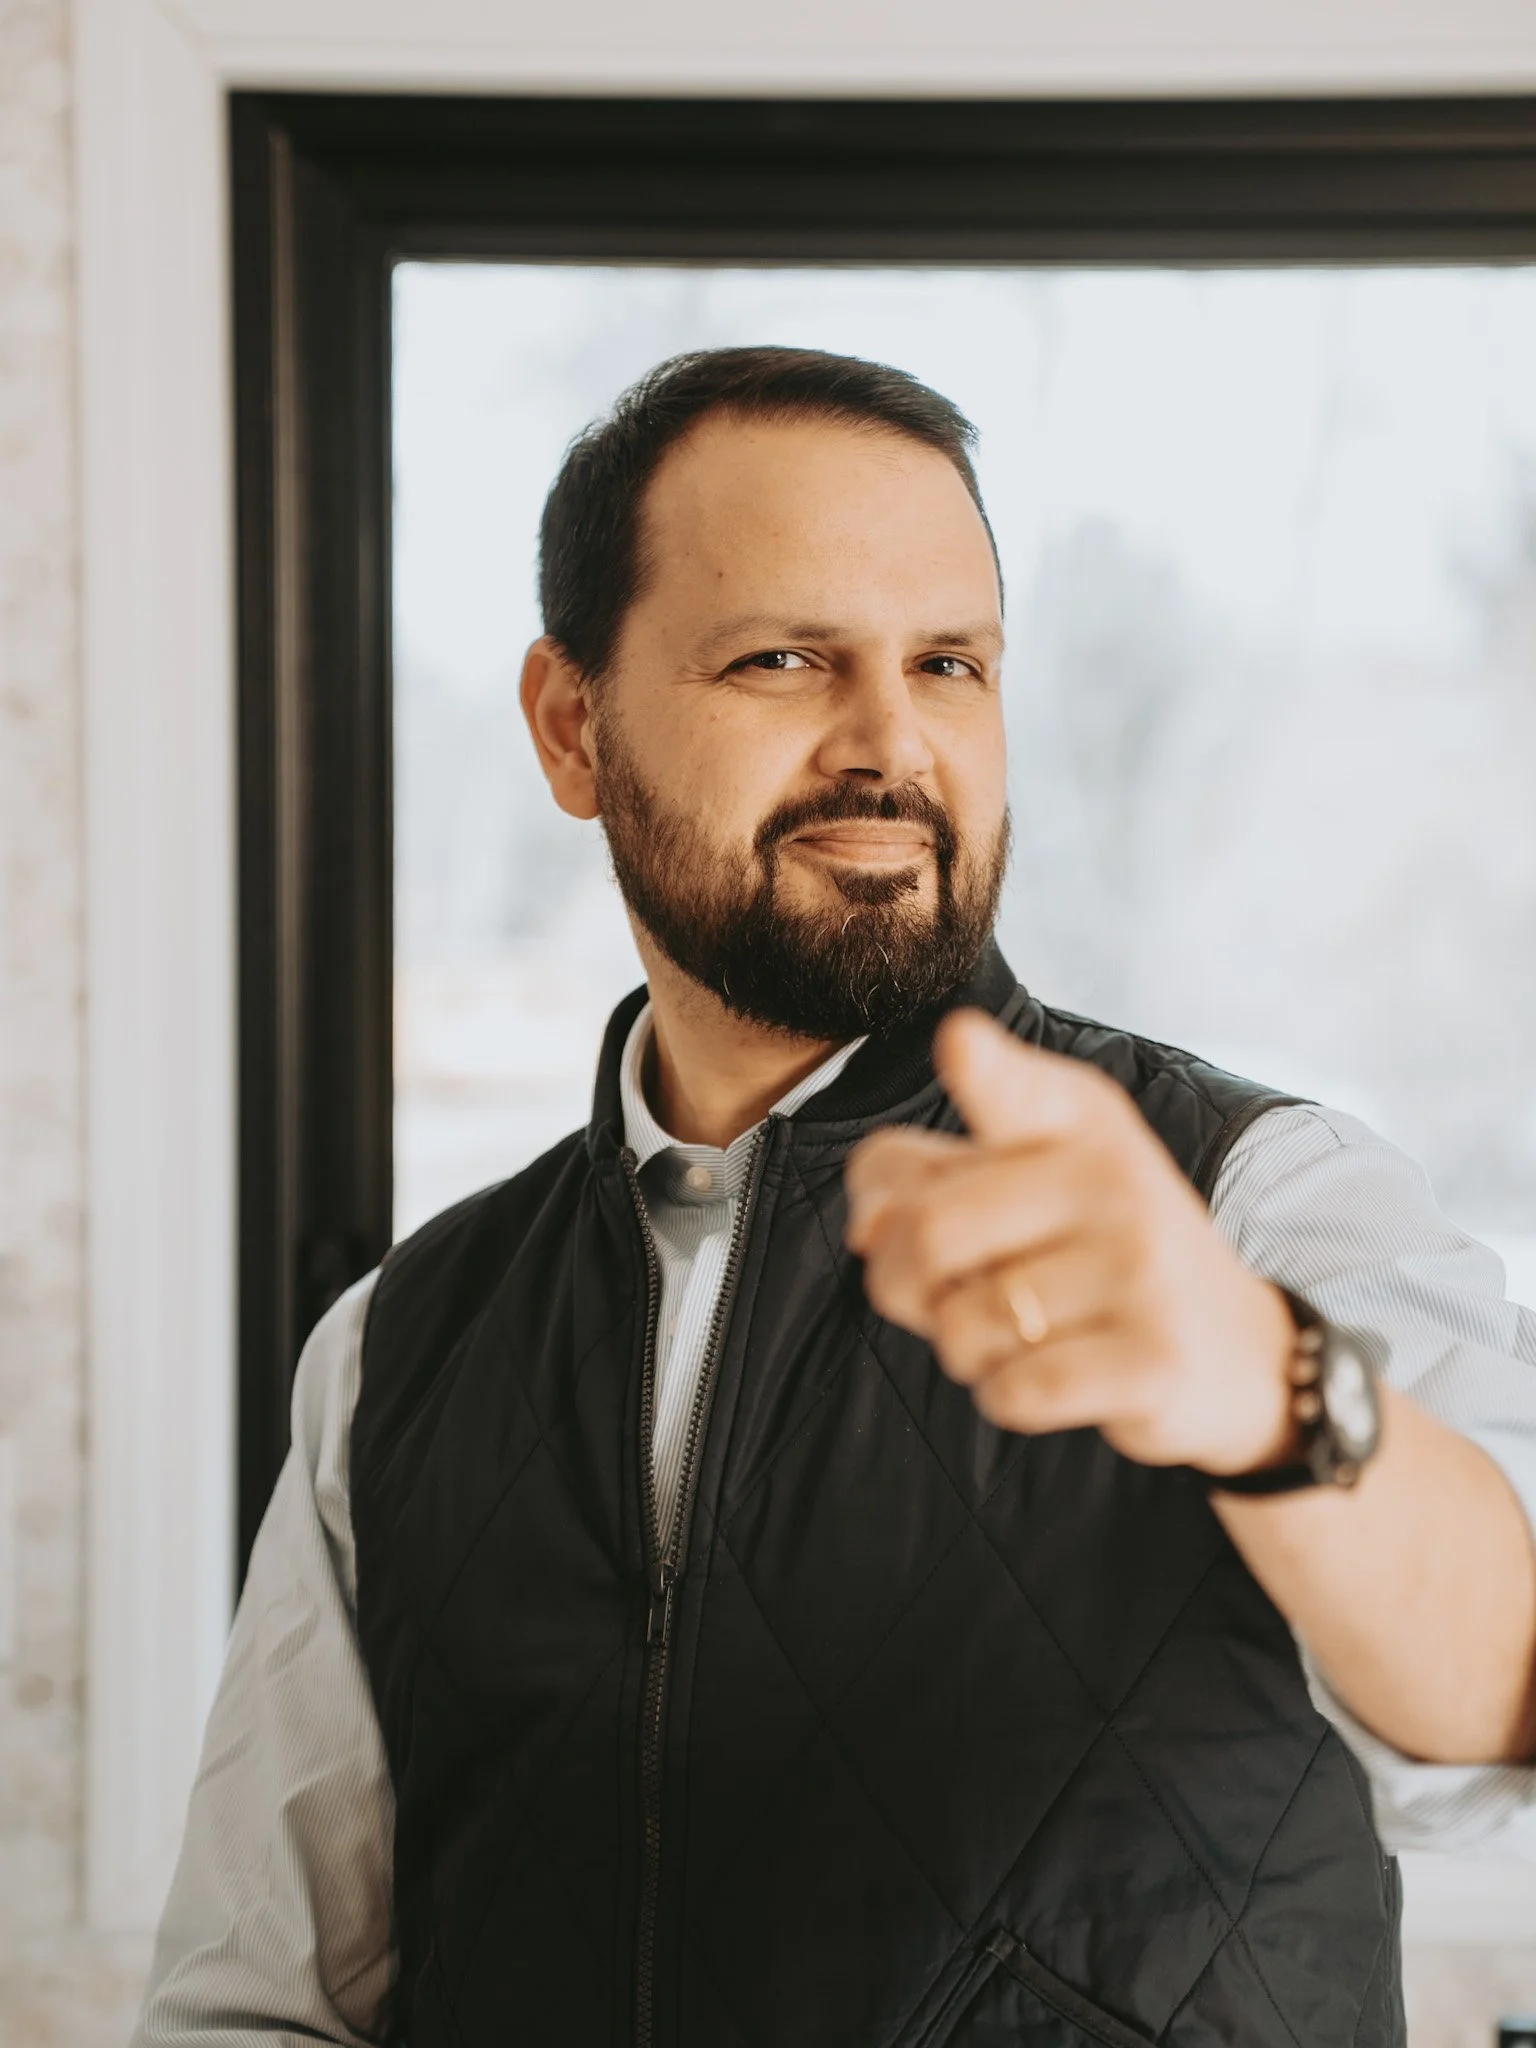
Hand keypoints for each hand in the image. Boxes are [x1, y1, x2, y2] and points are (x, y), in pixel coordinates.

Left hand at [843, 1010, 1298, 1475]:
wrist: (1236, 1351)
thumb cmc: (1096, 1258)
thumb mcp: (1029, 1187)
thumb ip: (928, 1179)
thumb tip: (867, 1228)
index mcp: (1076, 1120)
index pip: (1012, 1090)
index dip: (981, 1068)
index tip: (959, 1043)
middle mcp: (1111, 1180)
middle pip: (927, 1233)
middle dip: (900, 1285)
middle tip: (937, 1298)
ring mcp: (1139, 1268)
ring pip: (963, 1325)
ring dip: (962, 1350)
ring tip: (1020, 1335)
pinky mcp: (1152, 1358)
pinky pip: (1014, 1390)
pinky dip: (1007, 1395)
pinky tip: (1052, 1376)